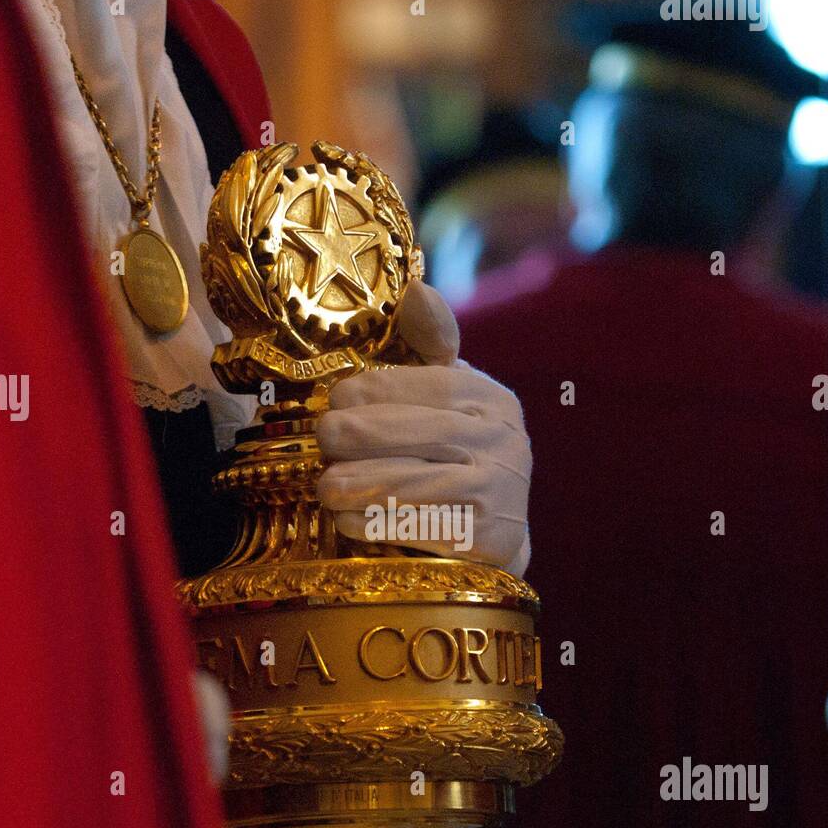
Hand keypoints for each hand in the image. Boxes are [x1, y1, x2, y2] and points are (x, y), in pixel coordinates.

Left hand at [315, 279, 531, 576]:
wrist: (498, 537)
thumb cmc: (458, 455)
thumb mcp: (451, 399)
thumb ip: (429, 346)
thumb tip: (414, 288)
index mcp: (492, 400)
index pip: (434, 385)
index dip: (379, 389)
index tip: (336, 399)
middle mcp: (504, 442)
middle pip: (425, 432)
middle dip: (364, 435)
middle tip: (323, 438)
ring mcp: (501, 492)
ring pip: (420, 482)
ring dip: (363, 483)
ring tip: (325, 486)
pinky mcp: (490, 540)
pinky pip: (425, 528)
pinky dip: (380, 523)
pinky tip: (348, 520)